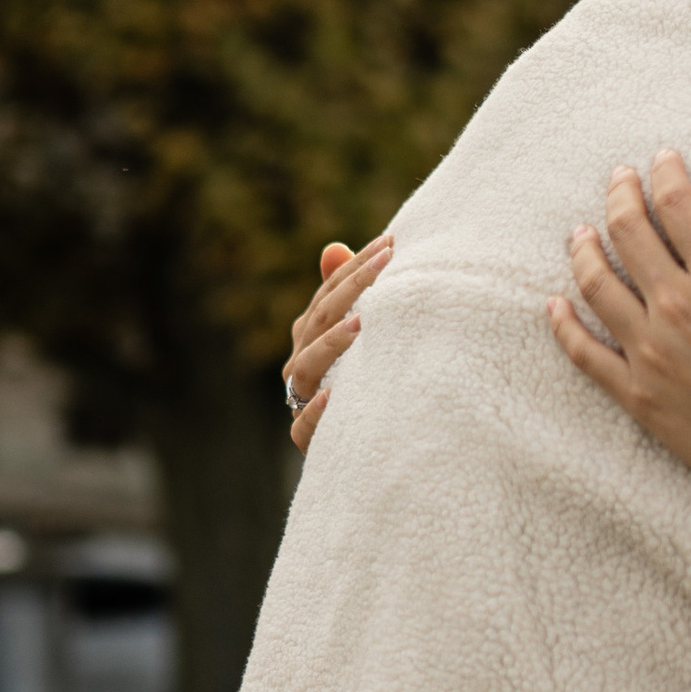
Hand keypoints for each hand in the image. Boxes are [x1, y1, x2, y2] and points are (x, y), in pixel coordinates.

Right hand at [284, 234, 392, 448]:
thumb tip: (333, 248)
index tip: (390, 243)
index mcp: (311, 335)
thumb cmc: (364, 381)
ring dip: (333, 344)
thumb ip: (348, 293)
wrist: (362, 448)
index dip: (356, 266)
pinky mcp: (307, 438)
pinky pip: (304, 426)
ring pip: (306, 368)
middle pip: (320, 320)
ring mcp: (300, 399)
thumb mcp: (360, 337)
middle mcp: (300, 362)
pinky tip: (334, 396)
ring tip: (363, 324)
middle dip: (352, 288)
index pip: (329, 293)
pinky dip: (317, 411)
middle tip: (387, 264)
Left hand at [547, 154, 690, 527]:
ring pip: (596, 287)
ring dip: (584, 251)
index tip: (662, 160)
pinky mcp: (639, 397)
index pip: (677, 205)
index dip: (666, 175)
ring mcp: (650, 353)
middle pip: (628, 234)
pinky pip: (585, 355)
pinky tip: (555, 306)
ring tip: (581, 233)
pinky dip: (565, 326)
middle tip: (619, 180)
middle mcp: (676, 306)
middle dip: (620, 197)